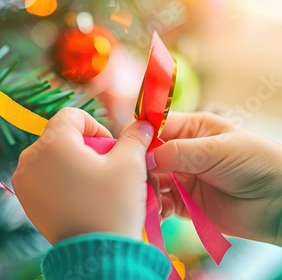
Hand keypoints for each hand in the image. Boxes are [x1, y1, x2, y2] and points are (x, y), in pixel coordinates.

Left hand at [12, 107, 154, 243]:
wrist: (95, 254)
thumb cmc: (112, 207)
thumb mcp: (130, 165)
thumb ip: (135, 137)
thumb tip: (143, 123)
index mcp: (52, 143)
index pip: (72, 115)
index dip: (94, 126)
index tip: (109, 148)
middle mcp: (30, 157)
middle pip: (60, 135)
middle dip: (84, 146)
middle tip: (104, 169)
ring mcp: (23, 179)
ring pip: (51, 155)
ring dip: (72, 162)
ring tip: (91, 184)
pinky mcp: (24, 198)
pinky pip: (42, 175)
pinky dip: (59, 178)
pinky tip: (77, 196)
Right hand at [147, 112, 281, 245]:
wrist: (279, 204)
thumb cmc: (257, 164)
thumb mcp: (218, 150)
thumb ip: (180, 152)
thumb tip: (145, 157)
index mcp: (191, 129)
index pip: (155, 127)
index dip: (139, 136)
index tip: (126, 149)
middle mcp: (182, 152)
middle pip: (147, 156)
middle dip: (140, 166)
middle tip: (135, 178)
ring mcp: (181, 178)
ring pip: (150, 180)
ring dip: (146, 188)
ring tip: (148, 196)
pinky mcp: (182, 204)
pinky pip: (160, 203)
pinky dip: (155, 206)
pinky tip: (159, 210)